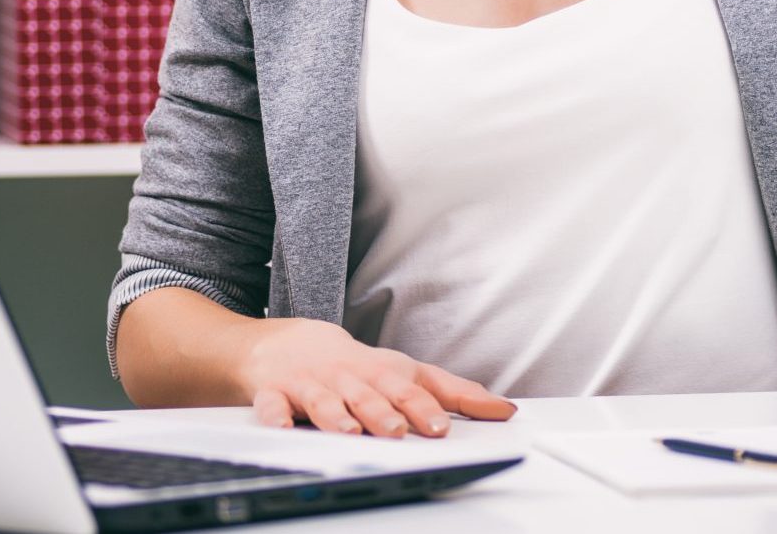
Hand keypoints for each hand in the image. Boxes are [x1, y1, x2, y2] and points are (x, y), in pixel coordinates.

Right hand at [234, 317, 517, 437]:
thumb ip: (454, 392)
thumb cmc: (356, 365)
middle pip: (367, 395)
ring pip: (323, 401)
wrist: (287, 344)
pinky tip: (281, 426)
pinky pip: (272, 405)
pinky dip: (275, 415)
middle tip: (397, 431)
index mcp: (381, 373)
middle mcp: (349, 377)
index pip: (408, 389)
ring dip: (335, 415)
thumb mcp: (405, 372)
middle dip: (382, 413)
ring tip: (348, 431)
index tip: (440, 427)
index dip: (424, 408)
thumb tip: (504, 410)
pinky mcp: (276, 392)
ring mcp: (311, 384)